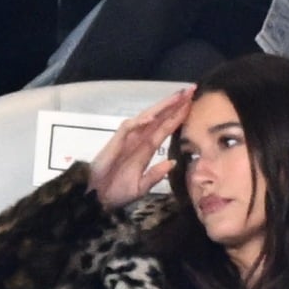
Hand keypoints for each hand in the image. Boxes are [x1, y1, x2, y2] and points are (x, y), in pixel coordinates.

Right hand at [88, 87, 194, 208]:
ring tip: (177, 97)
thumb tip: (172, 162)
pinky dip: (140, 122)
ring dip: (162, 107)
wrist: (97, 198)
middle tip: (191, 89)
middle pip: (159, 118)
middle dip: (174, 104)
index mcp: (146, 149)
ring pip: (146, 117)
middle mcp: (139, 140)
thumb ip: (156, 175)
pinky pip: (128, 128)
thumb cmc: (116, 191)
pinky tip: (152, 117)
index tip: (192, 104)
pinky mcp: (116, 142)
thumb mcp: (141, 187)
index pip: (165, 128)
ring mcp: (127, 139)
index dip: (178, 116)